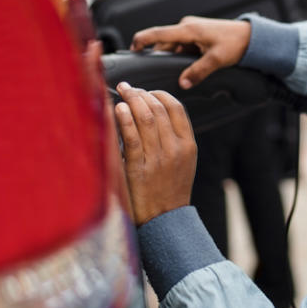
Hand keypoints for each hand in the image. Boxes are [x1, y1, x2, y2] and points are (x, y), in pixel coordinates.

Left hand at [115, 82, 196, 225]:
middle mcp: (175, 149)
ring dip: (132, 101)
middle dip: (141, 93)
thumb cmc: (170, 191)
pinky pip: (131, 137)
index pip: (176, 108)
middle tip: (128, 87)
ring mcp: (157, 158)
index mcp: (188, 145)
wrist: (164, 220)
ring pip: (145, 118)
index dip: (159, 94)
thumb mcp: (183, 162)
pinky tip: (117, 109)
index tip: (146, 91)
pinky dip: (124, 119)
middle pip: (158, 109)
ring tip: (122, 93)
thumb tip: (156, 113)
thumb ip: (175, 139)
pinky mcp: (138, 168)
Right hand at [131, 16, 250, 88]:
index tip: (132, 50)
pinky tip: (187, 67)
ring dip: (173, 58)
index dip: (142, 40)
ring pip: (173, 46)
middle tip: (157, 74)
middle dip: (159, 57)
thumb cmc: (235, 43)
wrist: (250, 36)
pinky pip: (182, 46)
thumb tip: (182, 84)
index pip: (158, 33)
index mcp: (188, 29)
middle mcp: (187, 26)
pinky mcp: (196, 34)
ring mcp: (191, 29)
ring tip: (178, 72)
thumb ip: (198, 72)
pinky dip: (181, 56)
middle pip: (164, 43)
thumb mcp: (216, 60)